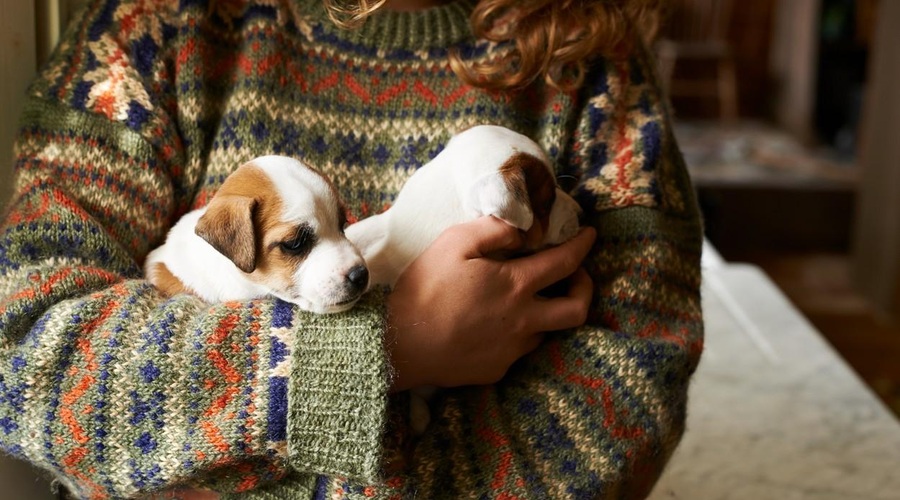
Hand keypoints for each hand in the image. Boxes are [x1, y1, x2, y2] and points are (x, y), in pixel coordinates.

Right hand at [386, 216, 595, 391]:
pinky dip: (515, 334)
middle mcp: (523, 321)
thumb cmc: (424, 290)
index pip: (566, 262)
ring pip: (546, 331)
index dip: (582, 245)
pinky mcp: (495, 370)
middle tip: (575, 275)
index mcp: (516, 286)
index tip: (590, 234)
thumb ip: (492, 229)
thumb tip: (521, 227)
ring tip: (526, 299)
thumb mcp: (453, 243)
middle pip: (576, 308)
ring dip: (546, 312)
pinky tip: (493, 325)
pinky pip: (517, 350)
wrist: (397, 347)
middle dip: (585, 287)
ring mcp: (511, 350)